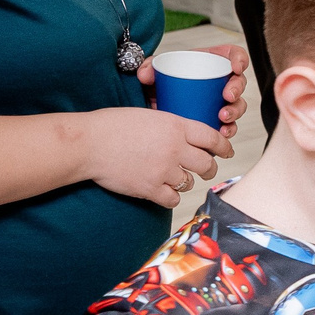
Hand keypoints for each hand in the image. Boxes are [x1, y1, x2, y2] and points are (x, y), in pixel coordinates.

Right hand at [82, 106, 227, 206]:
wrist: (88, 143)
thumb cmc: (111, 126)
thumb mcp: (147, 115)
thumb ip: (169, 126)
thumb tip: (183, 135)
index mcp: (175, 126)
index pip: (213, 138)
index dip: (224, 146)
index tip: (226, 151)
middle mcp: (175, 148)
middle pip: (208, 164)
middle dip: (209, 168)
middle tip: (204, 169)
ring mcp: (164, 170)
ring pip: (190, 182)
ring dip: (185, 181)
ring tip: (172, 177)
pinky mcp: (151, 189)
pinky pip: (173, 199)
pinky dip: (170, 197)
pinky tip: (162, 191)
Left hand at [135, 42, 250, 139]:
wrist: (155, 100)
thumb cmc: (163, 79)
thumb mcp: (155, 68)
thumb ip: (148, 67)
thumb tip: (145, 74)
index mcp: (211, 62)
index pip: (234, 55)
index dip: (240, 59)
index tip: (235, 67)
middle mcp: (220, 81)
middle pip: (238, 82)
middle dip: (237, 90)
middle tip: (227, 97)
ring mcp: (220, 101)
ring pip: (237, 106)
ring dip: (234, 112)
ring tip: (223, 118)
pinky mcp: (216, 119)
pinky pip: (229, 125)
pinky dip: (229, 129)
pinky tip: (222, 133)